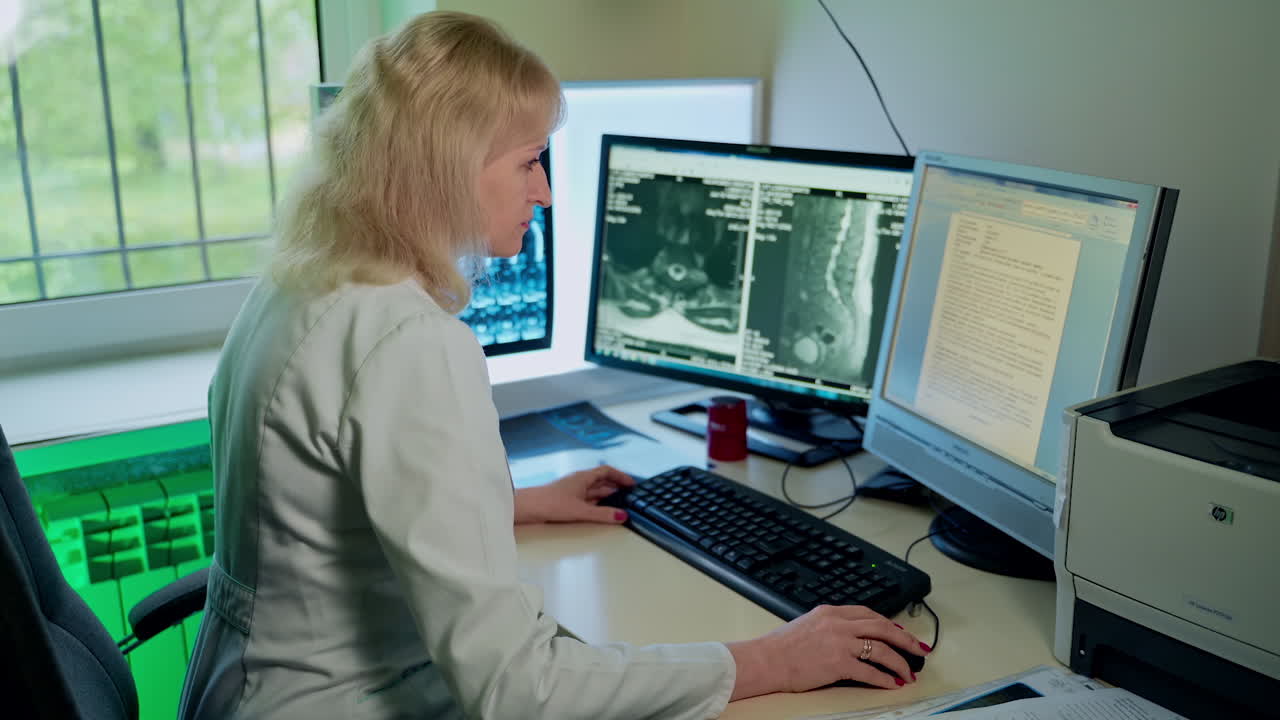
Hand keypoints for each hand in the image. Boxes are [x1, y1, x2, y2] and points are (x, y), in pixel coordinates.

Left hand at [513, 465, 635, 524]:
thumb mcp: (581, 510)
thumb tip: (622, 516)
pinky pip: (587, 499)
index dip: (621, 476)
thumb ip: (603, 514)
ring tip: (620, 504)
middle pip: (602, 481)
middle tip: (630, 495)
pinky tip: (601, 511)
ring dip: (607, 496)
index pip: (607, 471)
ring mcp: (573, 491)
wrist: (527, 507)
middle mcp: (579, 481)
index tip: (632, 484)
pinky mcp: (567, 500)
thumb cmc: (550, 503)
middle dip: (616, 487)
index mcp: (583, 477)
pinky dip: (597, 504)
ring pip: (595, 491)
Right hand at [726, 605, 928, 699]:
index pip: (868, 613)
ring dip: (899, 662)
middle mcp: (838, 624)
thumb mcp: (807, 624)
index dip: (889, 624)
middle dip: (905, 640)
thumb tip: (849, 635)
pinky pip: (870, 671)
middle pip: (882, 627)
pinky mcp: (839, 664)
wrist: (766, 660)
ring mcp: (840, 643)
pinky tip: (892, 684)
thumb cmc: (781, 647)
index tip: (900, 632)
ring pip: (881, 649)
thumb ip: (830, 625)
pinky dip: (884, 678)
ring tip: (909, 672)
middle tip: (918, 649)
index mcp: (831, 612)